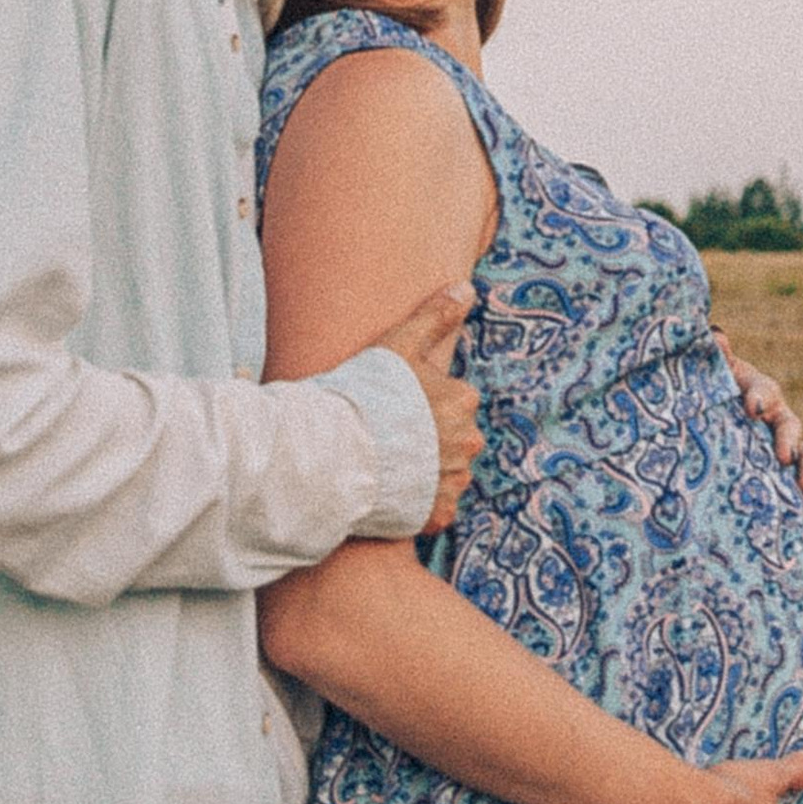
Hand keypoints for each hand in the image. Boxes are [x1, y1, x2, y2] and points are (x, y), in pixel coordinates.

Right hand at [378, 280, 478, 531]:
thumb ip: (434, 316)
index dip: (423, 405)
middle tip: (388, 438)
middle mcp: (468, 442)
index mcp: (463, 400)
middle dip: (430, 440)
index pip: (453, 402)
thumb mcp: (398, 344)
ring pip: (447, 473)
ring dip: (426, 472)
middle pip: (454, 439)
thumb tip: (467, 289)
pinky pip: (437, 508)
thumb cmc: (364, 394)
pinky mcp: (438, 514)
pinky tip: (394, 493)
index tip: (395, 408)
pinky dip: (421, 504)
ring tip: (387, 465)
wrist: (334, 453)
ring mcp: (454, 480)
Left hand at [713, 331, 802, 519]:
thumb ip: (712, 360)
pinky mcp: (789, 474)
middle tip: (783, 455)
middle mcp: (778, 418)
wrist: (715, 422)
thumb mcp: (707, 380)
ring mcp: (787, 447)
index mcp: (758, 392)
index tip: (752, 407)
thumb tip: (716, 335)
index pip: (763, 390)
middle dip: (789, 439)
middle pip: (791, 425)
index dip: (760, 395)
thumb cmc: (710, 396)